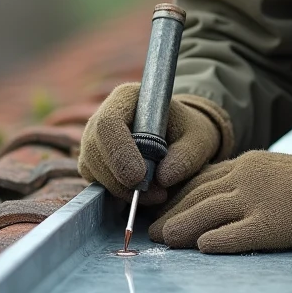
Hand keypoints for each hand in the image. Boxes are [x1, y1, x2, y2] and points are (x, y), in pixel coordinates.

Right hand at [79, 83, 233, 204]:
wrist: (179, 138)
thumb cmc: (187, 132)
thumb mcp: (198, 140)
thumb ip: (185, 156)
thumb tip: (162, 178)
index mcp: (126, 98)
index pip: (109, 123)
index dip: (120, 151)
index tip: (139, 177)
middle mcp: (102, 116)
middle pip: (95, 148)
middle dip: (121, 178)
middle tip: (158, 193)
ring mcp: (94, 140)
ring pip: (93, 168)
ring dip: (123, 189)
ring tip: (159, 194)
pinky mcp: (94, 162)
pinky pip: (96, 181)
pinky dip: (119, 194)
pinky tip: (144, 194)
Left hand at [148, 144, 291, 259]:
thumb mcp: (270, 169)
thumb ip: (243, 178)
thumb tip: (212, 194)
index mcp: (245, 164)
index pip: (200, 179)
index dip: (177, 195)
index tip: (161, 207)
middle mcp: (245, 178)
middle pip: (196, 196)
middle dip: (171, 213)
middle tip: (153, 230)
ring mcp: (256, 201)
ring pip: (207, 213)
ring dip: (181, 227)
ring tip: (164, 240)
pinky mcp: (269, 224)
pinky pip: (235, 234)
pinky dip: (214, 240)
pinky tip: (200, 247)